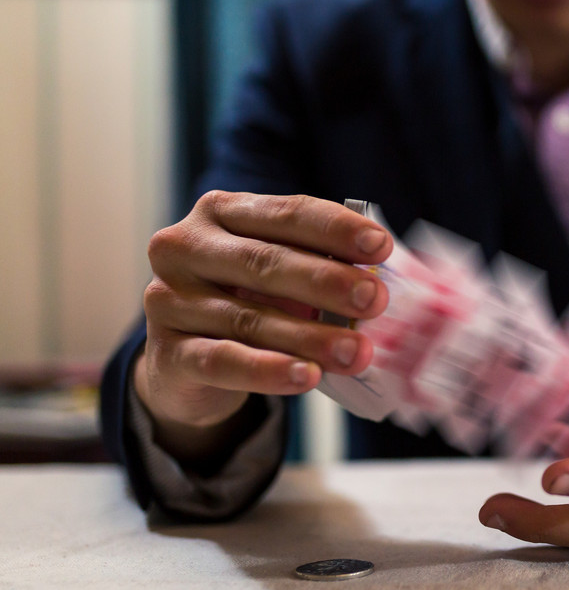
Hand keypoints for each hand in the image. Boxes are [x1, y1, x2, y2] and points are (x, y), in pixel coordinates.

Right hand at [134, 191, 391, 461]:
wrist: (188, 363)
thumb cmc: (248, 301)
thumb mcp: (279, 275)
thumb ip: (317, 268)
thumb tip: (375, 282)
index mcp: (220, 213)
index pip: (284, 214)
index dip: (334, 229)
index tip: (381, 247)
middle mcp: (184, 248)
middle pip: (264, 262)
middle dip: (327, 281)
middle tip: (375, 299)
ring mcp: (168, 301)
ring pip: (248, 318)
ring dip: (310, 336)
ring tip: (356, 351)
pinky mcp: (166, 353)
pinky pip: (222, 362)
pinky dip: (268, 371)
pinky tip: (307, 377)